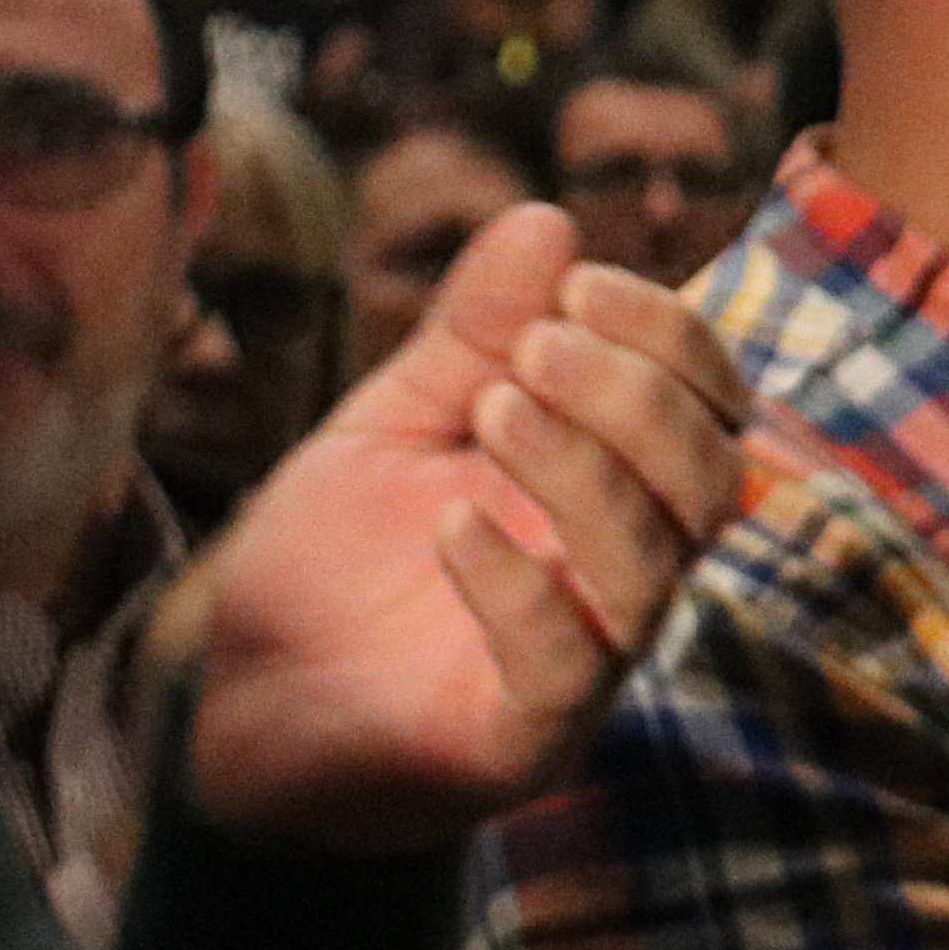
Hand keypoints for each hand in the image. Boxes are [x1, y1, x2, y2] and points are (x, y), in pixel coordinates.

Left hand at [183, 206, 748, 848]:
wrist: (235, 711)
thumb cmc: (332, 565)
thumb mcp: (393, 422)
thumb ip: (471, 335)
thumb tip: (546, 215)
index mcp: (613, 484)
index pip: (709, 402)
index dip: (670, 335)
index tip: (576, 285)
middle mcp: (623, 568)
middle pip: (713, 476)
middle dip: (636, 394)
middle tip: (529, 353)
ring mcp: (585, 656)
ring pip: (654, 561)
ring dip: (585, 467)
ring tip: (488, 412)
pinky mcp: (522, 734)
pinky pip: (566, 664)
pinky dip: (521, 585)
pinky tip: (450, 525)